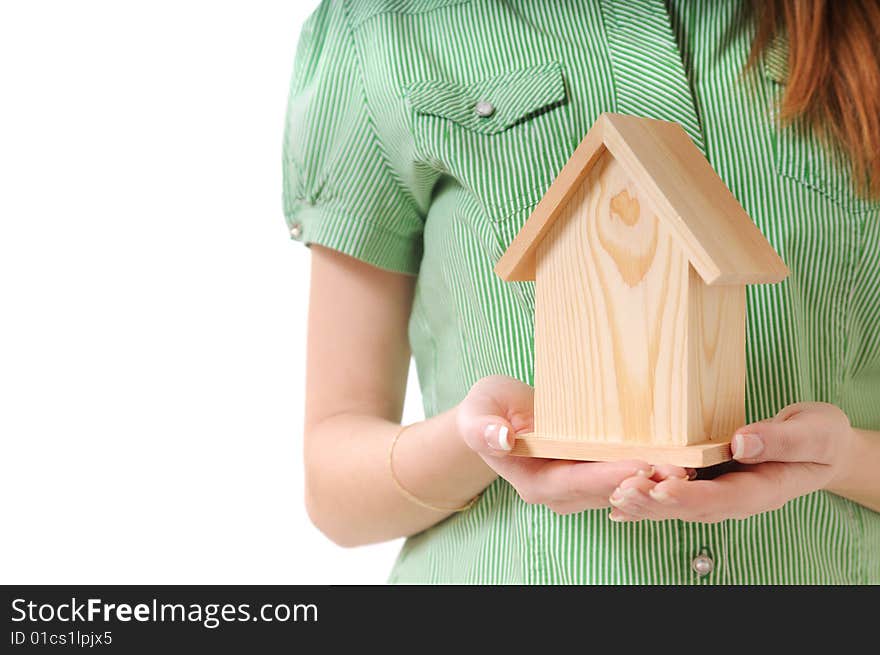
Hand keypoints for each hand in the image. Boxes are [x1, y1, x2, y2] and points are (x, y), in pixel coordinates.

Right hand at [456, 376, 692, 514]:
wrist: (496, 416)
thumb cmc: (485, 412)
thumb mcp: (477, 412)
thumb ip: (483, 428)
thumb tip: (501, 438)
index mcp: (536, 483)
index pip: (576, 483)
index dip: (608, 475)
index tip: (641, 464)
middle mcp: (562, 492)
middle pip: (609, 490)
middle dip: (646, 480)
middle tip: (682, 467)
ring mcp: (582, 485)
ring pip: (625, 486)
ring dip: (657, 476)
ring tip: (691, 461)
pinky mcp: (597, 471)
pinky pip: (628, 473)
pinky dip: (653, 466)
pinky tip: (682, 455)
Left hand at [606, 402, 856, 522]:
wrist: (821, 445)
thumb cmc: (820, 437)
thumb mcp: (814, 432)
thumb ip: (782, 439)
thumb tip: (742, 442)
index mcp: (765, 489)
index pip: (725, 498)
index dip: (692, 496)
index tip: (663, 489)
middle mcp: (738, 497)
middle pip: (693, 507)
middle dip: (656, 502)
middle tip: (624, 490)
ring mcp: (721, 492)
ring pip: (679, 506)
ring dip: (646, 503)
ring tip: (616, 495)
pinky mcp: (709, 482)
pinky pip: (675, 495)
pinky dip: (647, 499)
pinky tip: (619, 501)